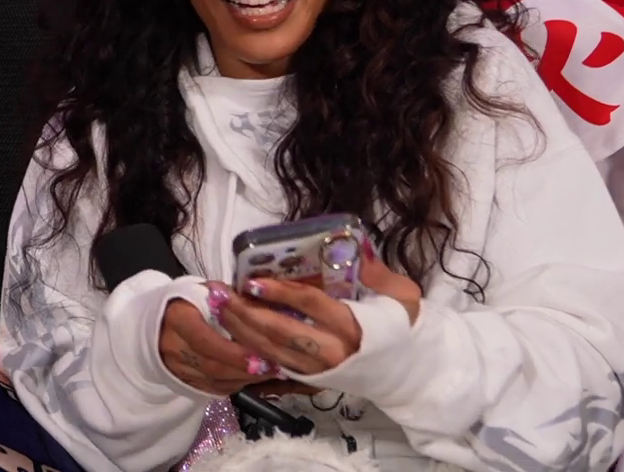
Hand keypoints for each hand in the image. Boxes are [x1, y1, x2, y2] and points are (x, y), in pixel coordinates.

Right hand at [158, 296, 277, 394]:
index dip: (232, 352)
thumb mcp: (205, 291)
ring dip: (245, 379)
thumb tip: (257, 302)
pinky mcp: (185, 381)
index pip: (204, 339)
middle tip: (273, 367)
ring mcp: (177, 367)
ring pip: (214, 381)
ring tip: (271, 372)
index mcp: (178, 318)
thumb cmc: (190, 303)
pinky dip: (237, 384)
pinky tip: (254, 377)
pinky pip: (213, 389)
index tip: (260, 355)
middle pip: (212, 365)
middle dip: (244, 369)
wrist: (159, 322)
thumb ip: (229, 298)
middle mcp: (173, 346)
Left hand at [215, 250, 421, 375]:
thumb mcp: (402, 295)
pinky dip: (248, 348)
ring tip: (217, 305)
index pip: (310, 305)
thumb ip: (376, 272)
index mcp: (354, 327)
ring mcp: (317, 370)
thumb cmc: (401, 326)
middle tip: (218, 292)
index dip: (280, 292)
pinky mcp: (307, 379)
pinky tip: (229, 330)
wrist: (407, 372)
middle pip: (280, 331)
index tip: (252, 280)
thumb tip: (351, 245)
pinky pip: (272, 364)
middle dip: (245, 312)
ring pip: (270, 350)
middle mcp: (332, 352)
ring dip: (239, 329)